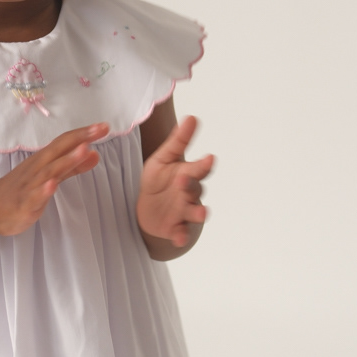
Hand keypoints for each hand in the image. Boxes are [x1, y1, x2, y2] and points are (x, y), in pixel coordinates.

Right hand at [0, 123, 108, 237]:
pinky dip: (43, 190)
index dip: (85, 134)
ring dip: (67, 160)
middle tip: (101, 128)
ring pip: (50, 171)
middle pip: (60, 150)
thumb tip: (95, 154)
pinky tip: (52, 185)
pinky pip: (34, 196)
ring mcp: (30, 185)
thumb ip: (72, 167)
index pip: (66, 142)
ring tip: (84, 150)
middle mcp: (38, 168)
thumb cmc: (21, 189)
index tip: (105, 126)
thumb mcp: (50, 176)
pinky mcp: (24, 204)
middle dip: (80, 139)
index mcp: (44, 160)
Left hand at [137, 115, 213, 247]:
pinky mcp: (176, 228)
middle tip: (184, 180)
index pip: (199, 168)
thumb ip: (178, 140)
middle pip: (195, 189)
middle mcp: (190, 193)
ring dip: (199, 213)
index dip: (204, 164)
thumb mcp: (163, 158)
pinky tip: (179, 238)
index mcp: (188, 174)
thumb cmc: (159, 179)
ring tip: (201, 213)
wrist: (147, 207)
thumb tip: (192, 117)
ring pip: (196, 212)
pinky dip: (181, 236)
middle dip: (191, 185)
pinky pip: (182, 233)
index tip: (209, 158)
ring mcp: (185, 212)